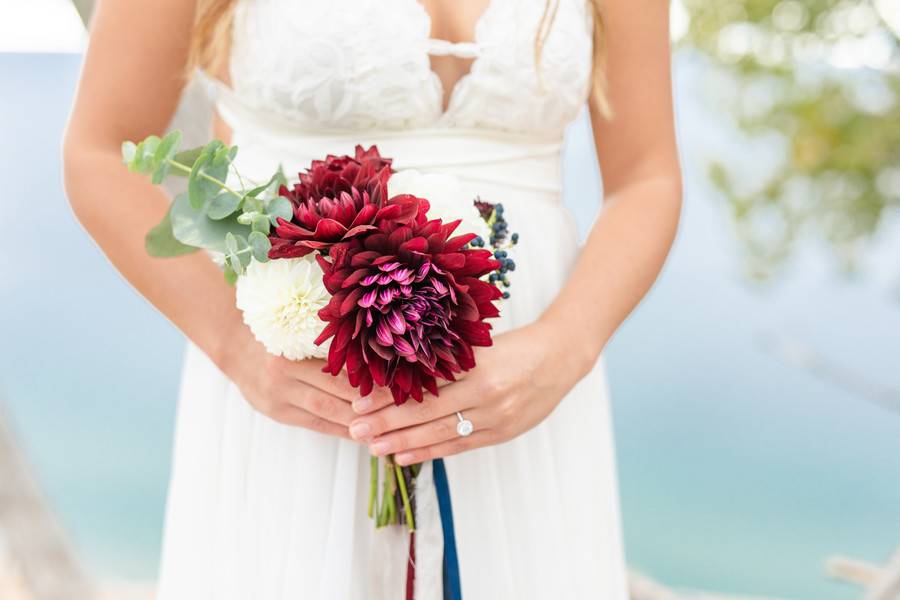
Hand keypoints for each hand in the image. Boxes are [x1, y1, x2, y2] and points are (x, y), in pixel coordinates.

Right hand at [222, 331, 392, 437]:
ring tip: (384, 429)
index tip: (397, 390)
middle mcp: (282, 377)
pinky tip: (360, 433)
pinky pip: (315, 424)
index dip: (368, 384)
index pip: (338, 373)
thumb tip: (376, 356)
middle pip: (333, 397)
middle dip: (367, 408)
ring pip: (325, 414)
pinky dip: (339, 429)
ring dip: (355, 424)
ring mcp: (278, 398)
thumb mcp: (301, 331)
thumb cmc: (280, 332)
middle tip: (398, 414)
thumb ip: (331, 343)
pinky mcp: (277, 413)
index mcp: (292, 352)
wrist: (236, 347)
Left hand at [347, 318, 594, 463]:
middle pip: (427, 414)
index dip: (389, 399)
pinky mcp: (501, 433)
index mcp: (477, 367)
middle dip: (387, 425)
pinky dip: (430, 451)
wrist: (560, 358)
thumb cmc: (515, 346)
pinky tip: (404, 456)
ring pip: (440, 434)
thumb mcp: (481, 346)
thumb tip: (399, 373)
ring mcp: (495, 417)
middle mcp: (485, 394)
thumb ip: (447, 362)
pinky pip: (459, 446)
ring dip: (403, 443)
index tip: (359, 404)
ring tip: (373, 448)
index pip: (423, 388)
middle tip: (355, 431)